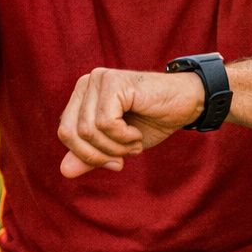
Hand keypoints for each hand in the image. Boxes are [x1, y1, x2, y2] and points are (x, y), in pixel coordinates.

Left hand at [57, 67, 203, 177]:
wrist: (187, 104)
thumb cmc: (152, 121)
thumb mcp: (117, 146)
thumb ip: (91, 156)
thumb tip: (64, 172)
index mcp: (83, 96)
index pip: (66, 132)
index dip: (87, 155)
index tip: (115, 162)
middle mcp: (87, 83)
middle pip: (71, 132)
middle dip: (98, 154)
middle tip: (123, 158)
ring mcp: (99, 80)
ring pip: (88, 130)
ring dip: (115, 147)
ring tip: (134, 143)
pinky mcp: (113, 82)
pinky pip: (105, 123)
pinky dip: (123, 137)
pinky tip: (137, 133)